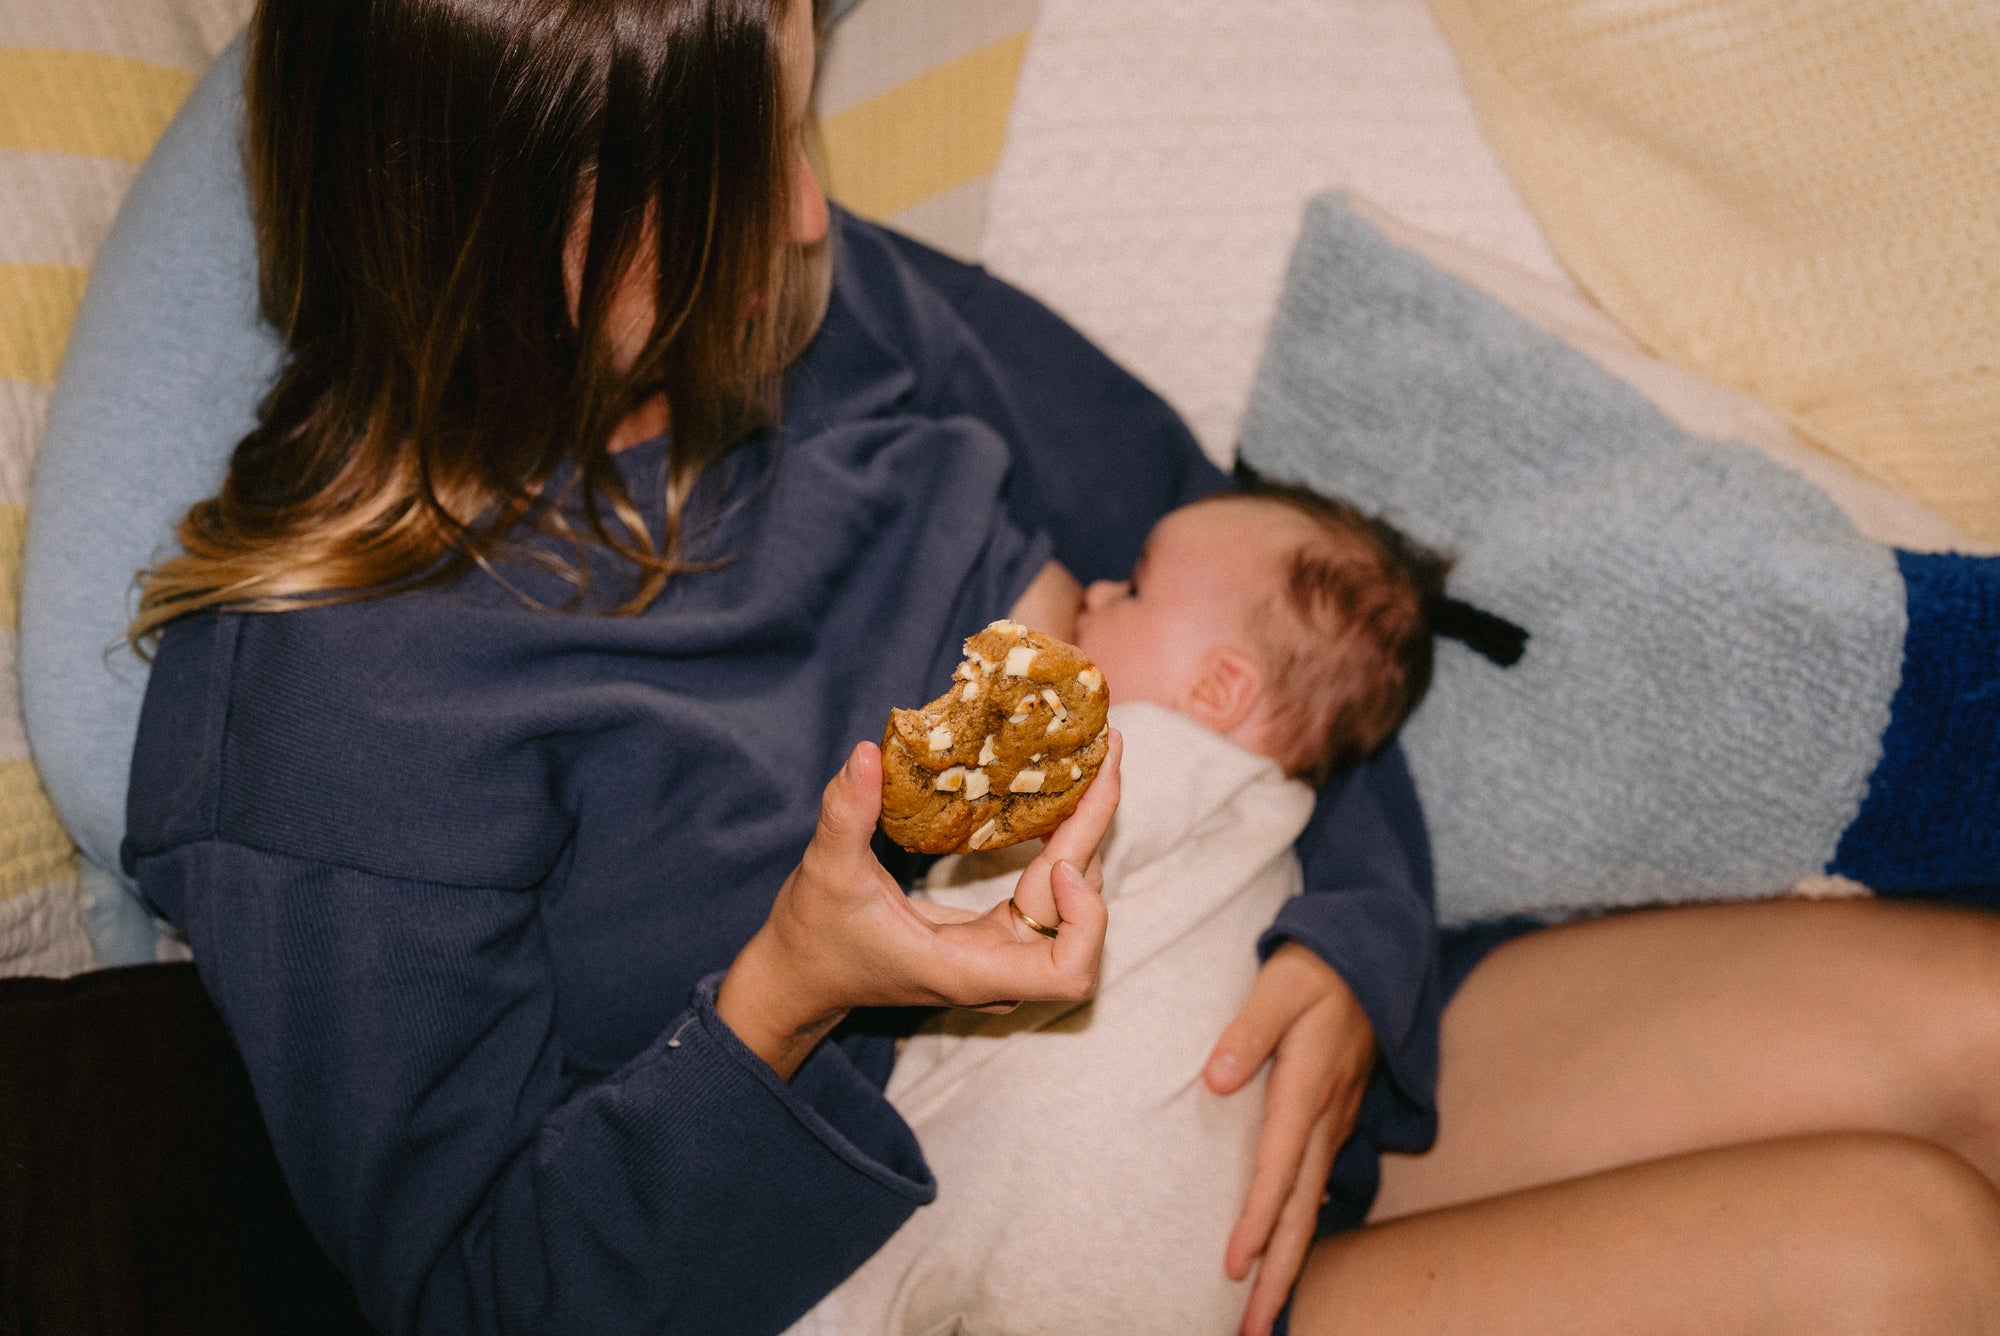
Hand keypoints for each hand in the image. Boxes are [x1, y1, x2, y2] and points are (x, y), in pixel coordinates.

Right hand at [717, 730, 1121, 1076]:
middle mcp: (997, 967)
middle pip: (1079, 915)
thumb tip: (865, 754)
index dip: (1084, 919)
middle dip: (1094, 834)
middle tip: (1106, 754)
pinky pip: (1047, 892)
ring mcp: (999, 953)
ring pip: (1070, 900)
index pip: (1067, 971)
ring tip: (1093, 761)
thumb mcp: (825, 873)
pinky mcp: (993, 933)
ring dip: (1084, 833)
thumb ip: (845, 816)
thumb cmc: (814, 937)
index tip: (1059, 860)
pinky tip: (1059, 792)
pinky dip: (1059, 843)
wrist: (800, 974)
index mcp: (967, 970)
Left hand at [1204, 942, 1376, 1335]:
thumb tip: (1217, 1079)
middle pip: (1301, 1211)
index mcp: (1308, 1089)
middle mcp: (1326, 1118)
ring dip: (1288, 1262)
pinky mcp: (1333, 1120)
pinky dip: (1299, 1228)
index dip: (1256, 1222)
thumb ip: (1247, 1029)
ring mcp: (1335, 1122)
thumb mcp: (1280, 984)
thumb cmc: (1317, 967)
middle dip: (1278, 1274)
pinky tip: (1284, 1256)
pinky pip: (1316, 1188)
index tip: (1234, 1267)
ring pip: (1311, 1206)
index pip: (1279, 1169)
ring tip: (1265, 1313)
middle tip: (1254, 1329)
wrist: (1372, 952)